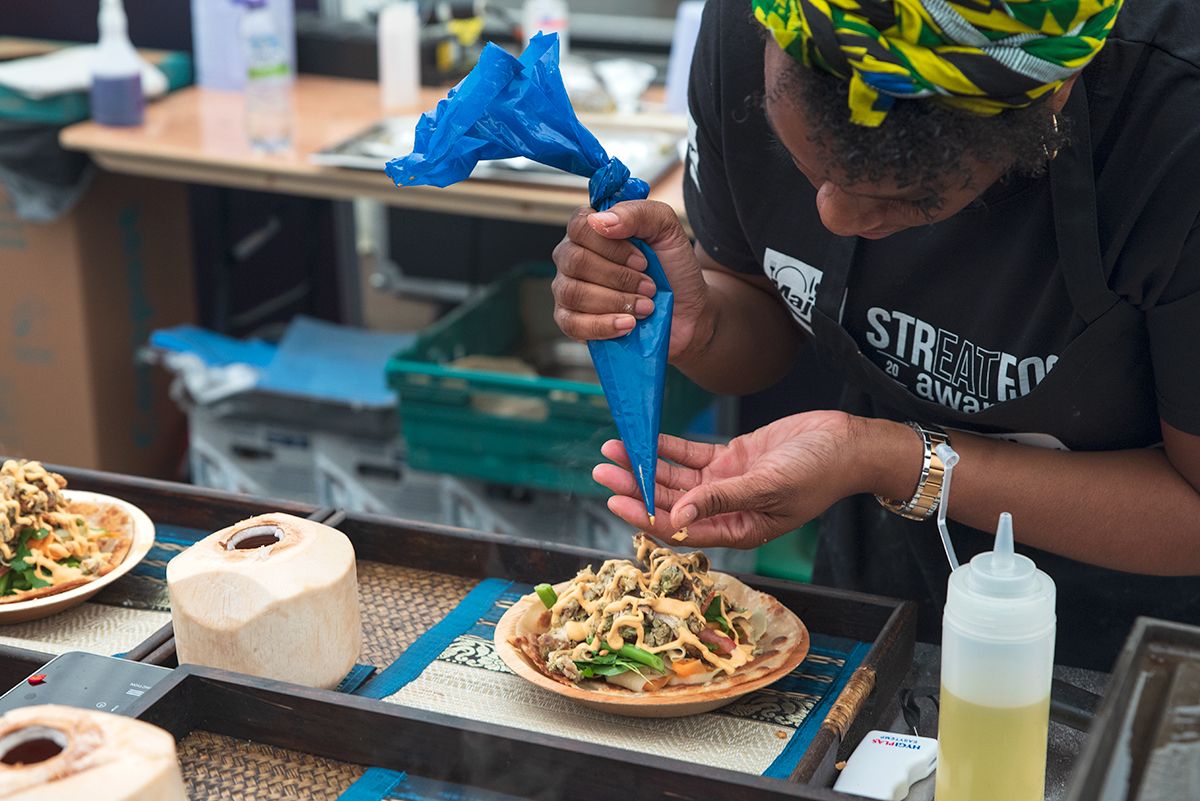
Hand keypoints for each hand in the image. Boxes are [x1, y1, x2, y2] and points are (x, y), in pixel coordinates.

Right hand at [551, 200, 711, 361]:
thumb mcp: (667, 229)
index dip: (612, 247)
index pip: (579, 227)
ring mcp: (567, 289)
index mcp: (591, 230)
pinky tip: (627, 324)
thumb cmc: (672, 268)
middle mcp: (572, 257)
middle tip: (649, 287)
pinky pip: (571, 324)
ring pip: (573, 293)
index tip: (643, 261)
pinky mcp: (571, 322)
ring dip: (616, 302)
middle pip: (575, 261)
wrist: (686, 311)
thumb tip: (600, 221)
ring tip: (644, 307)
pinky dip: (602, 325)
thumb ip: (637, 213)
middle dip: (619, 278)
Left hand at [592, 411, 867, 548]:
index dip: (644, 515)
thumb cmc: (820, 472)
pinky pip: (690, 455)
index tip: (614, 499)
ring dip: (644, 466)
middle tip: (601, 469)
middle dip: (634, 487)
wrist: (848, 443)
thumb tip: (682, 515)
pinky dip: (667, 448)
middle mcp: (725, 510)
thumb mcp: (770, 487)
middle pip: (669, 502)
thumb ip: (722, 499)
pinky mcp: (732, 459)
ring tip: (612, 450)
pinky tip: (643, 438)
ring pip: (675, 478)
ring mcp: (726, 483)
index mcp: (737, 530)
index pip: (680, 528)